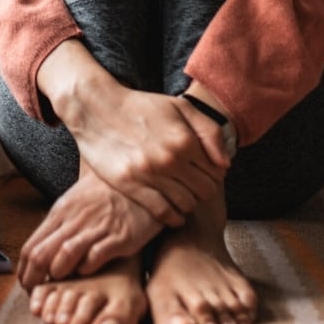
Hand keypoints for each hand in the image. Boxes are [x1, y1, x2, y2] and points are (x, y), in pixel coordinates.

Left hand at [17, 160, 162, 290]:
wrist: (135, 179)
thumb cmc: (102, 195)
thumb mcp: (73, 204)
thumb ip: (57, 227)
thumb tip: (36, 254)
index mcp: (60, 213)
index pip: (31, 247)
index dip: (24, 271)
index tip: (25, 284)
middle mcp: (74, 220)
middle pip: (42, 254)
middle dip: (34, 279)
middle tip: (36, 293)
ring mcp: (97, 228)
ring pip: (65, 255)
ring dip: (59, 273)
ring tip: (61, 284)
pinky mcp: (119, 237)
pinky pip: (96, 256)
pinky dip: (88, 268)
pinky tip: (88, 272)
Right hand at [38, 42, 230, 225]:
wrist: (97, 108)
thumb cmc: (141, 107)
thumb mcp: (180, 107)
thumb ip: (208, 132)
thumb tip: (225, 163)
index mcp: (184, 139)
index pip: (216, 173)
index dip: (214, 175)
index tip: (204, 173)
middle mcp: (169, 158)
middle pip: (204, 192)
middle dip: (204, 190)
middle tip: (193, 185)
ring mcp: (148, 174)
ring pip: (186, 205)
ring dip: (188, 203)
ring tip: (181, 194)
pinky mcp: (130, 185)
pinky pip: (162, 212)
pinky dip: (173, 216)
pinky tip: (172, 210)